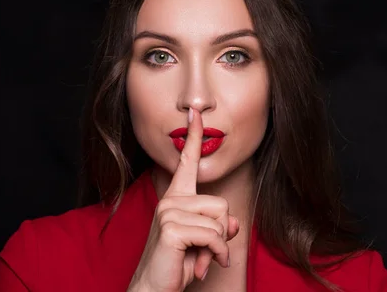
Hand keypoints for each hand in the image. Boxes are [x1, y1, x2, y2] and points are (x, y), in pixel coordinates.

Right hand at [127, 108, 239, 291]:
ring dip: (216, 247)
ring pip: (219, 220)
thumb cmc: (176, 264)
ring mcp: (169, 211)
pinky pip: (214, 235)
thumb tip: (232, 223)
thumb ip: (218, 227)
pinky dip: (215, 254)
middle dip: (220, 233)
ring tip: (199, 259)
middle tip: (203, 252)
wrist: (154, 289)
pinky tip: (200, 266)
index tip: (195, 112)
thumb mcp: (203, 242)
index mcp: (176, 198)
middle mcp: (171, 200)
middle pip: (221, 204)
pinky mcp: (171, 228)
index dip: (193, 136)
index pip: (186, 162)